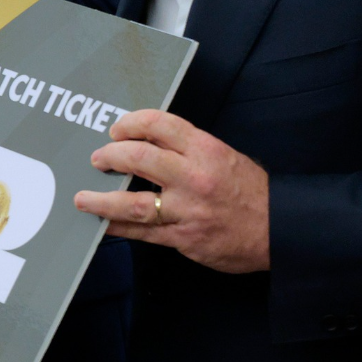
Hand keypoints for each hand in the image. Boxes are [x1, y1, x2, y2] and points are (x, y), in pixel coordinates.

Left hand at [73, 109, 269, 273]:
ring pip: (132, 203)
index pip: (159, 125)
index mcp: (205, 150)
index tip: (116, 129)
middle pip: (139, 159)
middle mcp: (193, 178)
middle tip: (98, 159)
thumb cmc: (250, 191)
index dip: (130, 124)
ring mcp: (186, 210)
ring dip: (101, 200)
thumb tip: (145, 141)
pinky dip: (117, 228)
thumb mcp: (223, 157)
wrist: (280, 230)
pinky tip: (102, 224)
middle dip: (110, 156)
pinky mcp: (182, 237)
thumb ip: (187, 149)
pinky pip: (141, 232)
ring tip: (82, 198)